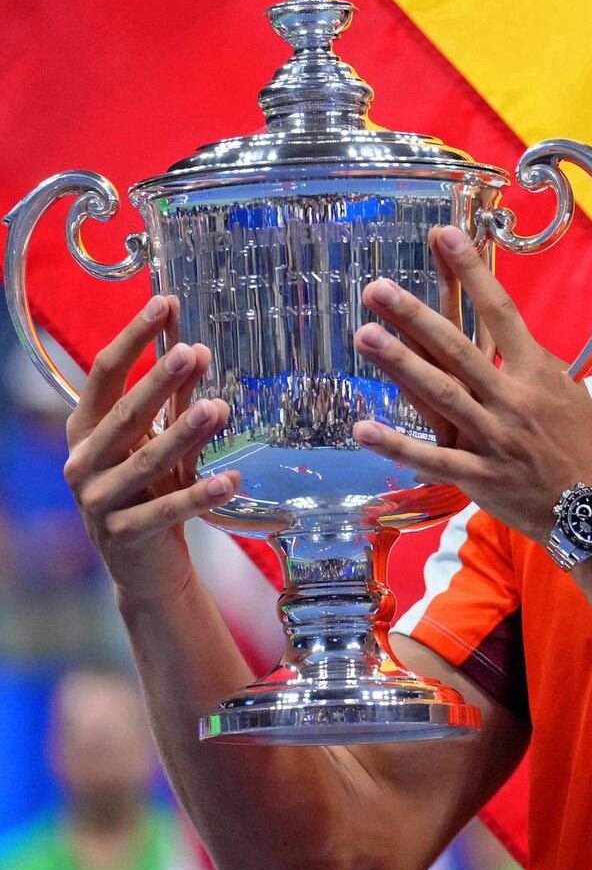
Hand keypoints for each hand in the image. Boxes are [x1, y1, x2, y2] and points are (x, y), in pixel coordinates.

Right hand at [62, 295, 240, 597]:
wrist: (145, 564)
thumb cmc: (151, 490)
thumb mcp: (161, 441)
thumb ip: (175, 401)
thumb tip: (197, 349)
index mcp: (86, 429)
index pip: (103, 375)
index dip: (133, 339)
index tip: (165, 304)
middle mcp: (83, 462)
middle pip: (123, 415)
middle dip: (157, 383)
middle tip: (190, 352)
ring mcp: (99, 501)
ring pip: (145, 461)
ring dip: (183, 434)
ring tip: (217, 408)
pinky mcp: (125, 535)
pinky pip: (167, 510)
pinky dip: (200, 494)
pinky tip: (231, 479)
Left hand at [351, 226, 591, 541]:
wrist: (590, 506)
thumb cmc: (577, 441)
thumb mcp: (566, 389)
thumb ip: (531, 359)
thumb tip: (500, 328)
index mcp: (536, 372)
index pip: (501, 311)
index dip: (472, 272)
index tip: (445, 235)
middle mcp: (513, 399)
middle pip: (459, 349)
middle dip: (417, 316)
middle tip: (379, 288)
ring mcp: (493, 437)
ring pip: (441, 395)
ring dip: (400, 364)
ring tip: (364, 334)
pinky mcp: (478, 475)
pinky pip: (432, 458)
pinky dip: (398, 445)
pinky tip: (362, 428)